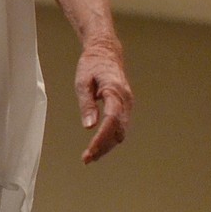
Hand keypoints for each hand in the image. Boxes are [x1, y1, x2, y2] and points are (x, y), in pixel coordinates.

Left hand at [75, 40, 131, 163]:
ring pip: (121, 132)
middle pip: (118, 131)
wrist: (105, 52)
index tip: (90, 151)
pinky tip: (98, 146)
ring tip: (90, 156)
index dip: (101, 138)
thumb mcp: (82, 82)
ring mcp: (128, 104)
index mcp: (115, 91)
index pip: (111, 120)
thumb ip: (86, 104)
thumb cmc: (92, 65)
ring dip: (107, 146)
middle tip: (86, 158)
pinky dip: (110, 138)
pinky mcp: (125, 107)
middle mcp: (125, 100)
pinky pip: (120, 127)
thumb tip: (89, 127)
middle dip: (103, 147)